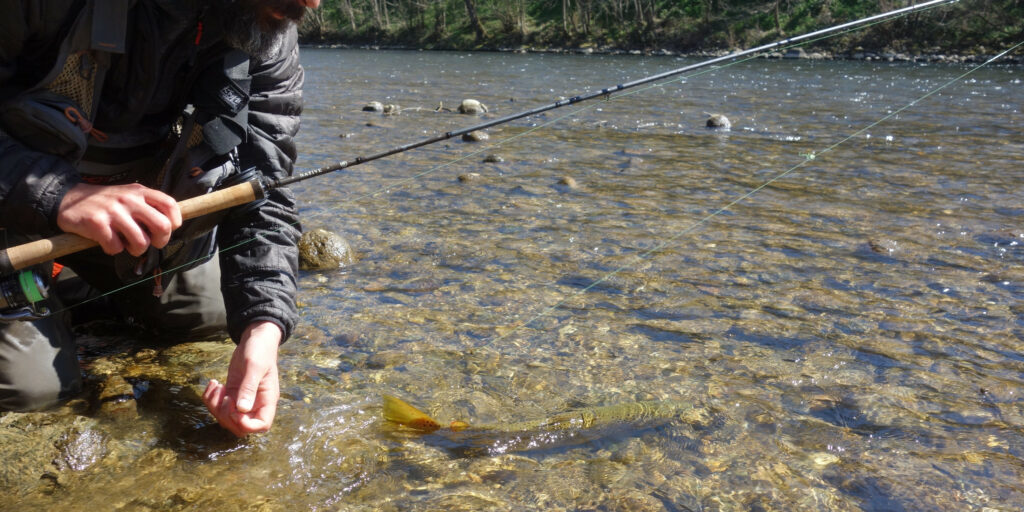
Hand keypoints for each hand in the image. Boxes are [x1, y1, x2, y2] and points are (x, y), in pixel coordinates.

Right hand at [57, 183, 182, 255]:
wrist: (68, 198)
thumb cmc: (106, 203)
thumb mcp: (129, 195)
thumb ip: (148, 206)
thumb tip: (170, 226)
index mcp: (140, 192)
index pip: (170, 204)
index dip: (174, 222)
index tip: (166, 230)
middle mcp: (129, 199)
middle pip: (162, 226)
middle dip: (160, 241)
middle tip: (149, 243)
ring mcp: (113, 211)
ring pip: (141, 242)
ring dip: (135, 250)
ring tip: (126, 243)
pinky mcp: (97, 223)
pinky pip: (116, 247)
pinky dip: (114, 250)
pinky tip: (107, 242)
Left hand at [203, 321, 281, 436]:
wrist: (255, 339)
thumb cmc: (259, 350)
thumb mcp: (254, 367)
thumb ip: (249, 388)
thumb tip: (242, 409)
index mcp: (267, 399)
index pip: (261, 425)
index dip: (246, 424)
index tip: (235, 410)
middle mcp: (255, 403)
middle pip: (240, 427)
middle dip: (226, 416)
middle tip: (224, 396)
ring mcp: (242, 400)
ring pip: (226, 418)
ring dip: (215, 406)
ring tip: (216, 386)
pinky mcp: (231, 394)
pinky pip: (218, 406)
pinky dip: (210, 398)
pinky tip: (213, 383)